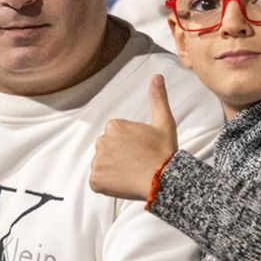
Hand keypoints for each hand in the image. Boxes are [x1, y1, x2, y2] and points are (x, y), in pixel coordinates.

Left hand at [90, 74, 178, 200]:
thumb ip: (157, 98)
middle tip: (137, 162)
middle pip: (107, 149)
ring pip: (102, 165)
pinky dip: (108, 185)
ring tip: (132, 173)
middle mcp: (102, 141)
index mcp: (115, 126)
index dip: (129, 144)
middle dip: (118, 156)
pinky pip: (98, 182)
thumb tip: (157, 76)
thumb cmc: (164, 151)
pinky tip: (124, 183)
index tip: (141, 150)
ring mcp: (97, 162)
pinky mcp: (96, 180)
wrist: (164, 179)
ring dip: (113, 170)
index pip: (115, 136)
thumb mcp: (164, 121)